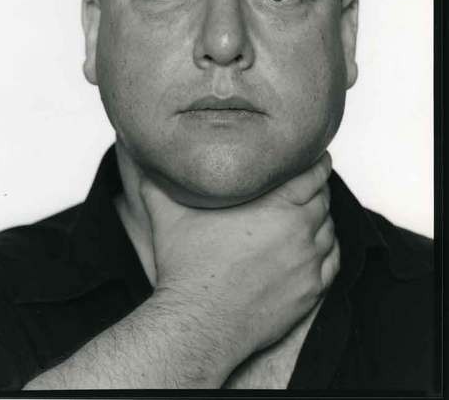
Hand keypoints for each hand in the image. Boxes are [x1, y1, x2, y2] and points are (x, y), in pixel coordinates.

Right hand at [141, 152, 338, 372]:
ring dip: (322, 218)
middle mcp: (299, 230)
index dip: (315, 162)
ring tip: (310, 212)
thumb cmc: (186, 268)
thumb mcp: (168, 216)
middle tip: (308, 184)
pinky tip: (317, 246)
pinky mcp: (310, 291)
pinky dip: (328, 249)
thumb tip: (148, 163)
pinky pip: (332, 262)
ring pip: (329, 229)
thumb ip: (159, 184)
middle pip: (322, 199)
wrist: (200, 323)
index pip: (311, 173)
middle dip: (317, 188)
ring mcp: (308, 263)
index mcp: (276, 204)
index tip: (313, 157)